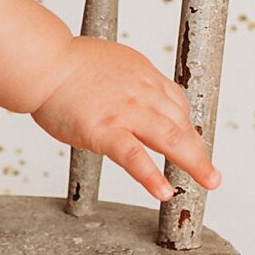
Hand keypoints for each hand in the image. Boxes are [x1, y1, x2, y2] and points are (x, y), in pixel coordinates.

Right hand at [31, 36, 220, 202]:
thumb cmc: (66, 64)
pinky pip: (135, 157)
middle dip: (200, 151)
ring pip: (170, 139)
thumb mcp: (112, 63)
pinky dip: (152, 176)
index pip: (177, 104)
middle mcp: (142, 92)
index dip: (188, 128)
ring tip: (207, 181)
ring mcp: (126, 112)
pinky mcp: (105, 130)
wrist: (43, 62)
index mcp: (143, 75)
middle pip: (181, 124)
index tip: (192, 144)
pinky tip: (164, 192)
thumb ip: (129, 82)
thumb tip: (135, 100)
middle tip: (211, 173)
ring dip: (194, 163)